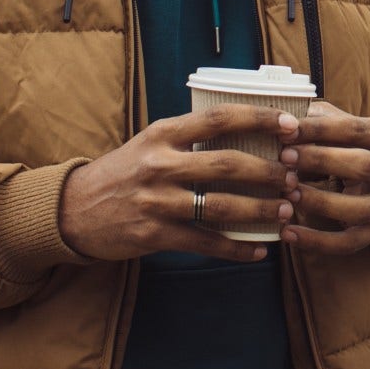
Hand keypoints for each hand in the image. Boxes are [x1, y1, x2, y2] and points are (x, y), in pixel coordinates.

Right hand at [58, 104, 297, 262]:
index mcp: (162, 134)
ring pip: (219, 206)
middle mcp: (159, 165)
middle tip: (295, 175)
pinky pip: (204, 242)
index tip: (289, 124)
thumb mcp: (151, 142)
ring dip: (259, 210)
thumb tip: (248, 128)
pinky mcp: (153, 234)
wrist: (74, 210)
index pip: (218, 118)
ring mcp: (155, 201)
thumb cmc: (124, 172)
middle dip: (267, 171)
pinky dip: (236, 248)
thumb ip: (190, 136)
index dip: (258, 119)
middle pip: (225, 164)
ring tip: (286, 210)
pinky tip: (259, 249)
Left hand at [280, 101, 369, 254]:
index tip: (285, 132)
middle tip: (284, 159)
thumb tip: (281, 115)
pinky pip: (349, 242)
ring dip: (320, 202)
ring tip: (286, 196)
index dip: (319, 130)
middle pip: (364, 165)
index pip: (354, 128)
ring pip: (360, 208)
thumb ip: (318, 119)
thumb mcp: (343, 127)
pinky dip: (317, 241)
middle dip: (322, 161)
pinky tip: (288, 234)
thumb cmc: (350, 146)